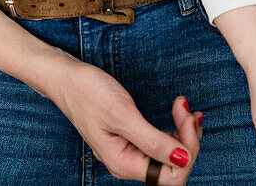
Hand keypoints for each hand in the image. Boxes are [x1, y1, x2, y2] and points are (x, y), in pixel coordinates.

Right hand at [53, 55, 201, 182]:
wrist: (67, 79)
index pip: (170, 177)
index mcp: (124, 164)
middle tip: (187, 108)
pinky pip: (162, 144)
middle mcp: (129, 164)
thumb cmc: (88, 93)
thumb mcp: (121, 114)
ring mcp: (131, 152)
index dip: (186, 150)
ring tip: (185, 107)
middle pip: (173, 168)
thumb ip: (152, 140)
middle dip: (187, 140)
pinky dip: (176, 129)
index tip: (186, 116)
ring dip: (183, 133)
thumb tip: (183, 159)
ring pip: (170, 156)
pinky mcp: (133, 140)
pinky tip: (180, 112)